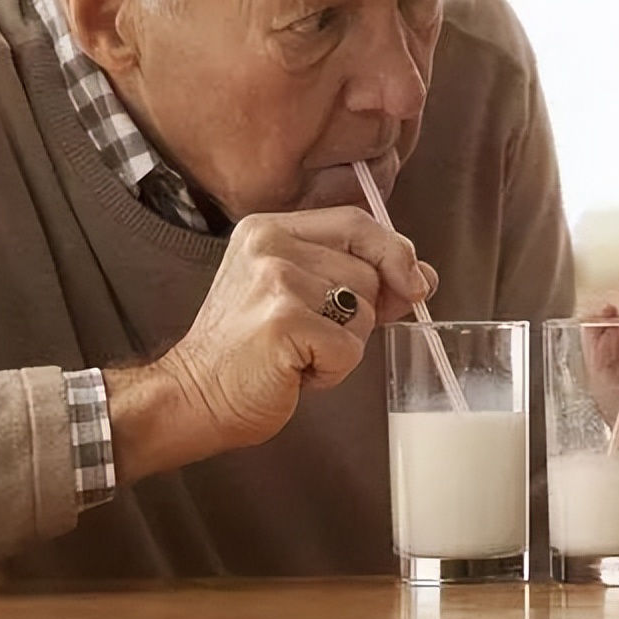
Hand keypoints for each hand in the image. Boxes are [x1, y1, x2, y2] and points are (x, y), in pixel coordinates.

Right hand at [156, 207, 436, 450]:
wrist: (193, 397)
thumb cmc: (250, 352)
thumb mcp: (302, 298)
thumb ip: (359, 278)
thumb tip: (425, 276)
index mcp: (270, 229)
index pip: (357, 222)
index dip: (394, 252)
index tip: (415, 283)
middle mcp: (269, 245)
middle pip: (367, 271)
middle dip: (358, 314)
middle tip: (310, 336)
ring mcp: (274, 280)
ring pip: (363, 311)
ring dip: (344, 345)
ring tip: (298, 353)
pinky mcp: (282, 321)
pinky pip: (350, 347)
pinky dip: (333, 371)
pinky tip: (294, 371)